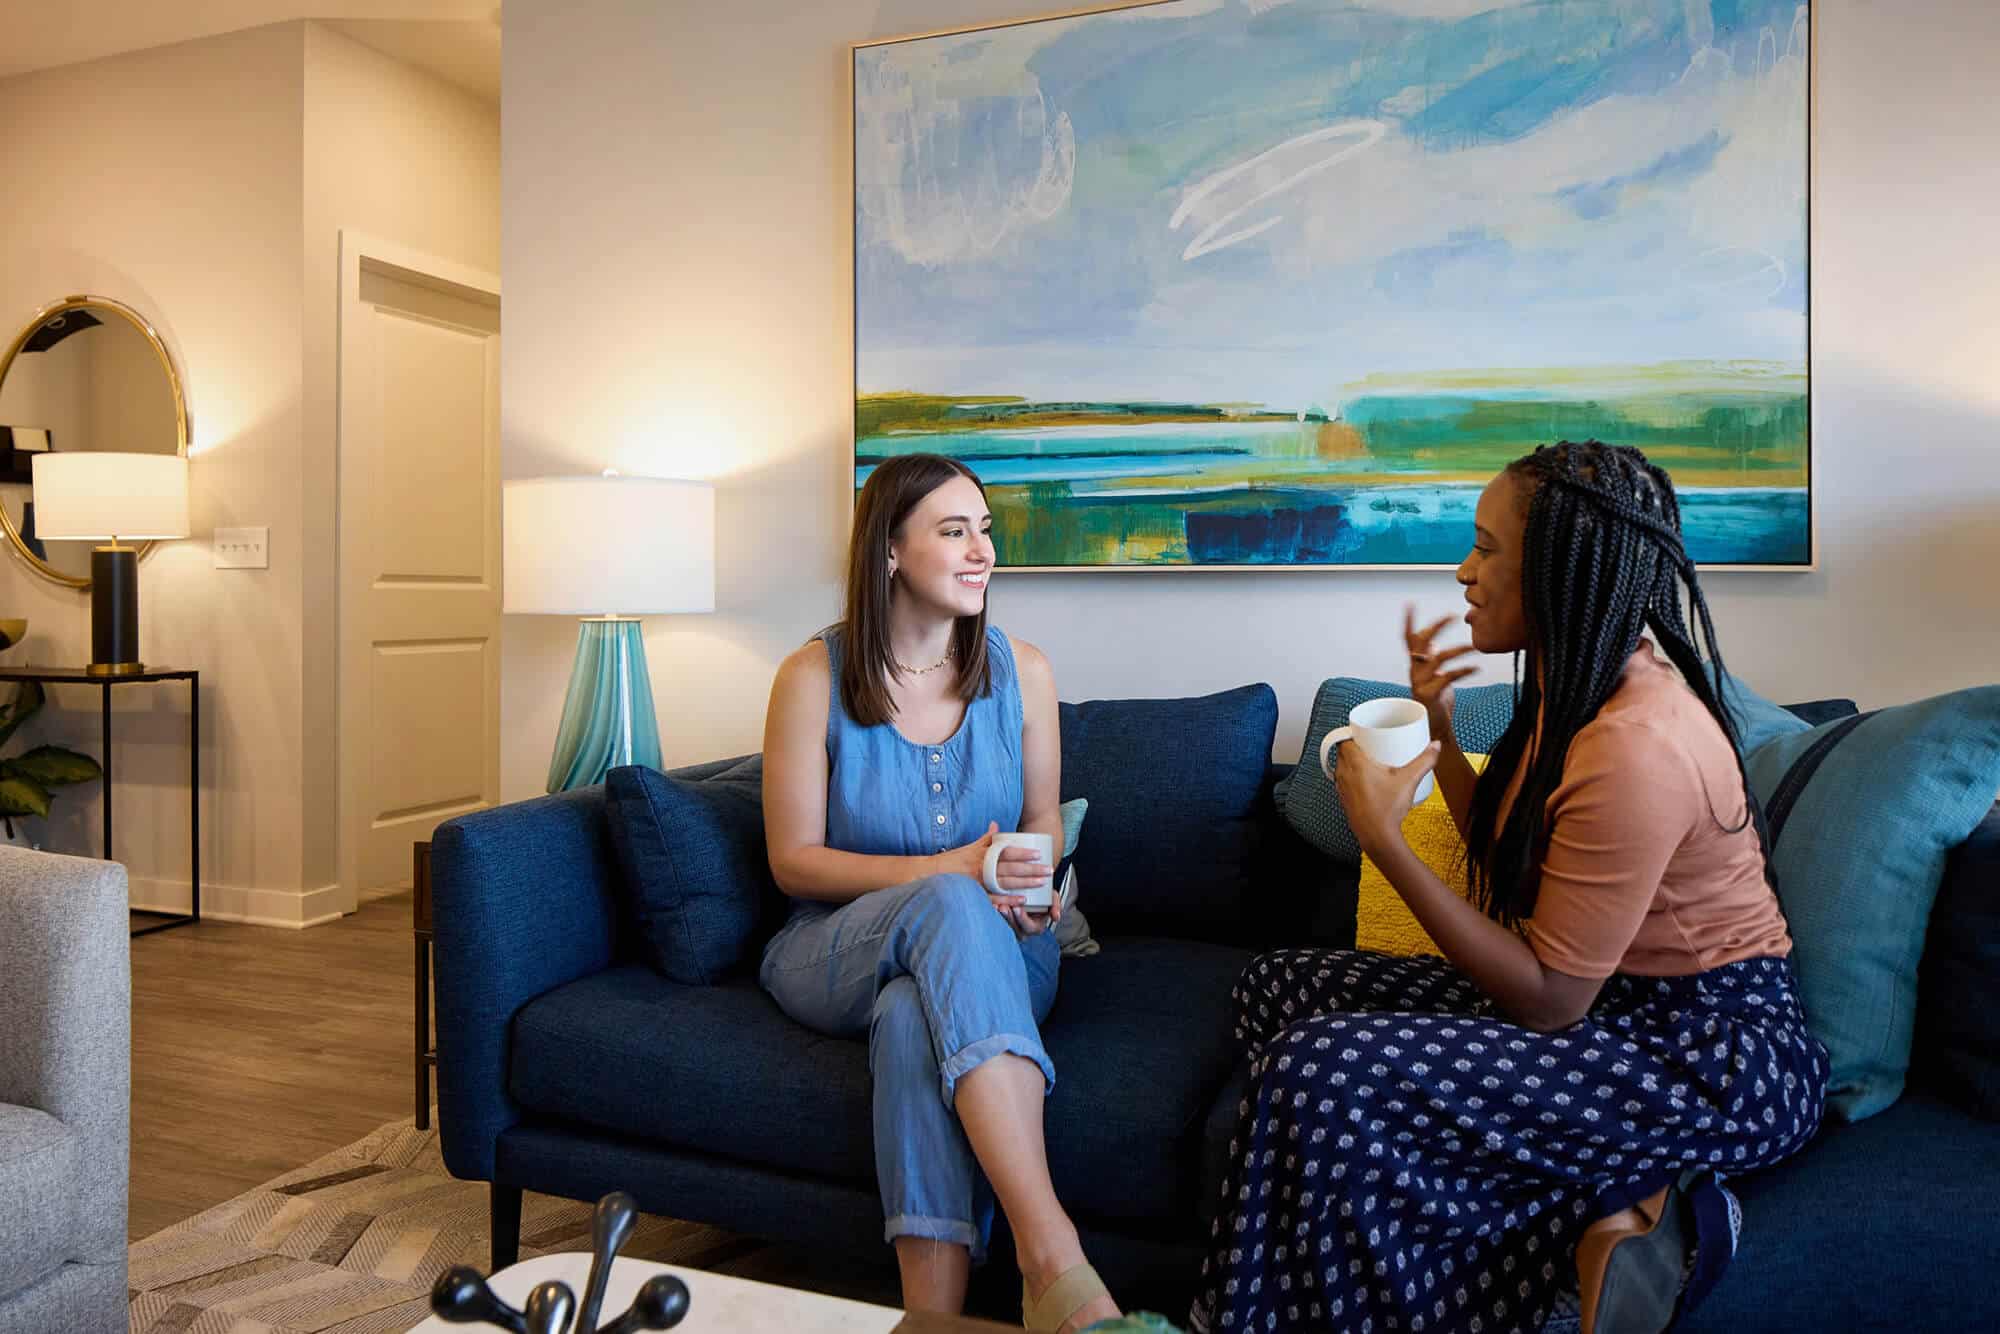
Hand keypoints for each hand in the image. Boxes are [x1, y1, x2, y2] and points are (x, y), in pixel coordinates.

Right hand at [936, 824, 1060, 934]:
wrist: (931, 874)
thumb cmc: (953, 860)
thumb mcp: (970, 846)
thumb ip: (986, 838)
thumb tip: (996, 824)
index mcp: (983, 854)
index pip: (1006, 852)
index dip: (1023, 853)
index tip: (1038, 853)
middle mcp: (982, 867)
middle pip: (1011, 868)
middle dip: (1031, 869)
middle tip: (1048, 870)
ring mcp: (979, 882)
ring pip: (1006, 883)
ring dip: (1025, 883)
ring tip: (1041, 883)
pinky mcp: (976, 895)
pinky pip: (995, 898)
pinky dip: (1009, 900)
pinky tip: (1023, 900)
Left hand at [1334, 737, 1441, 856]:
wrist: (1378, 837)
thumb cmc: (1387, 810)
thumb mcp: (1409, 780)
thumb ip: (1424, 761)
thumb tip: (1434, 746)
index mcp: (1355, 764)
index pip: (1344, 739)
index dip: (1353, 733)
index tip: (1365, 732)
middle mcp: (1344, 774)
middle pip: (1342, 751)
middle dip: (1356, 746)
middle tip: (1372, 745)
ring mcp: (1342, 788)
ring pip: (1341, 767)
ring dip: (1352, 762)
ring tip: (1370, 761)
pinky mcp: (1344, 799)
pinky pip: (1344, 781)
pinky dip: (1352, 777)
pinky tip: (1367, 781)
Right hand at [1405, 604, 1479, 738]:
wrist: (1434, 728)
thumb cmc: (1436, 700)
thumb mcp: (1433, 676)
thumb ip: (1431, 661)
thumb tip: (1433, 645)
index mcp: (1415, 664)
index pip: (1408, 639)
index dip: (1409, 622)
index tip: (1410, 604)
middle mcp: (1414, 670)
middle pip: (1421, 642)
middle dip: (1436, 627)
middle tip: (1452, 616)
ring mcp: (1420, 682)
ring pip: (1438, 658)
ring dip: (1459, 649)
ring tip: (1475, 647)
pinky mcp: (1430, 693)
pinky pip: (1448, 676)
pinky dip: (1464, 670)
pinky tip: (1476, 668)